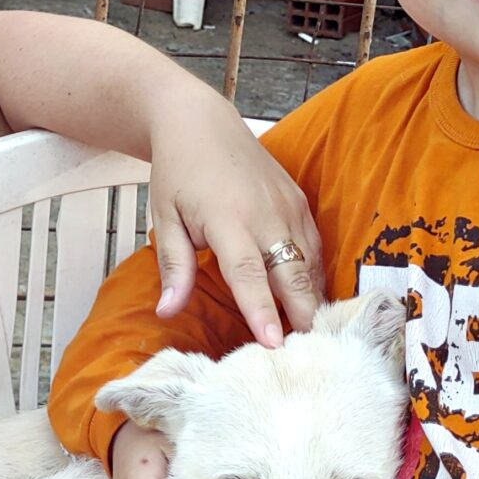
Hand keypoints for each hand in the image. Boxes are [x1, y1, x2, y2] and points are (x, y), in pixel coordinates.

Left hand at [144, 91, 321, 346]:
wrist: (200, 121)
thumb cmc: (177, 171)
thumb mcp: (165, 217)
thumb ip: (174, 266)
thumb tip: (168, 311)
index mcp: (227, 219)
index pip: (248, 274)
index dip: (262, 310)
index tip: (274, 344)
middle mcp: (265, 213)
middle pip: (291, 273)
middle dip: (302, 315)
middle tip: (308, 357)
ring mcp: (287, 206)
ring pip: (309, 263)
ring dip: (312, 300)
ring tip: (314, 340)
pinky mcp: (299, 201)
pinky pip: (313, 247)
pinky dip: (314, 276)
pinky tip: (311, 302)